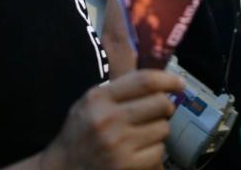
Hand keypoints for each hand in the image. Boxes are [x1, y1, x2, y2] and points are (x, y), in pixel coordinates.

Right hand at [41, 70, 183, 169]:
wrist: (61, 169)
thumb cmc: (80, 133)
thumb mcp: (90, 102)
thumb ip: (120, 89)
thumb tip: (161, 81)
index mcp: (99, 98)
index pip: (144, 81)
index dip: (168, 80)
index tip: (180, 83)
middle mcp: (108, 119)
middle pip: (160, 103)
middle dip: (166, 108)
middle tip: (159, 113)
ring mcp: (118, 145)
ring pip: (163, 129)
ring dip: (158, 131)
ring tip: (141, 135)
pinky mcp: (126, 166)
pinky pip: (159, 152)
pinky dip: (154, 152)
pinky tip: (139, 152)